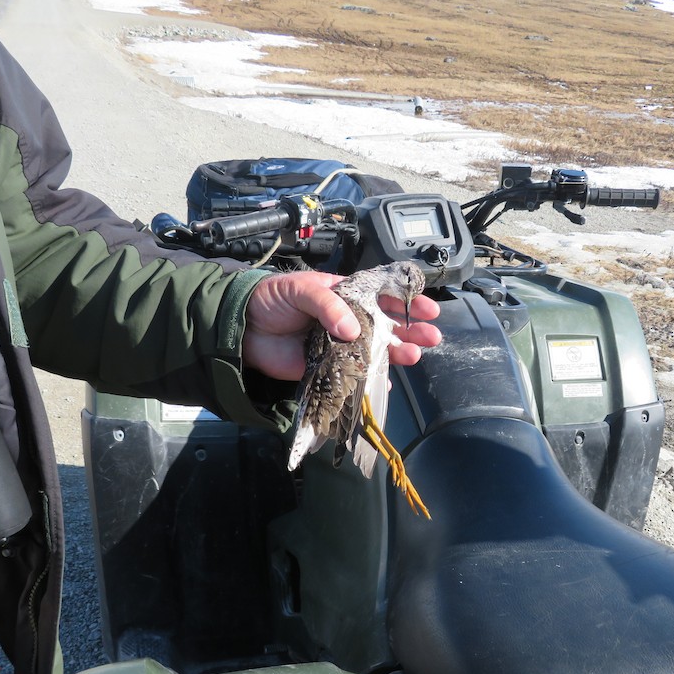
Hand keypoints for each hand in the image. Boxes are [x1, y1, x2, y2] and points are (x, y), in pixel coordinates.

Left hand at [243, 271, 441, 380]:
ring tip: (414, 355)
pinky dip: (370, 380)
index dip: (406, 301)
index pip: (381, 295)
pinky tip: (386, 383)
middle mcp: (346, 319)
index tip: (427, 308)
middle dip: (410, 329)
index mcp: (344, 294)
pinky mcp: (327, 367)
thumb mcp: (301, 290)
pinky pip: (354, 374)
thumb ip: (328, 306)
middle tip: (431, 337)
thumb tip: (352, 330)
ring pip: (375, 350)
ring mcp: (338, 344)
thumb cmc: (271, 299)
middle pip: (385, 324)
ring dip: (396, 353)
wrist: (242, 328)